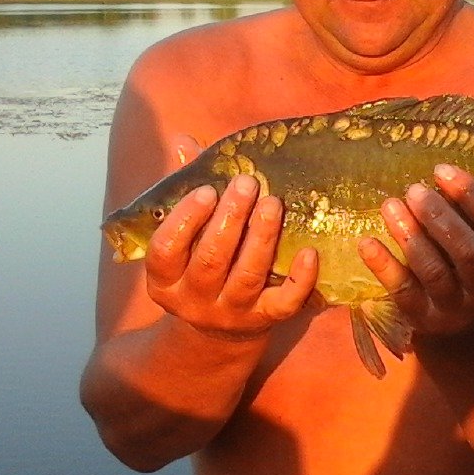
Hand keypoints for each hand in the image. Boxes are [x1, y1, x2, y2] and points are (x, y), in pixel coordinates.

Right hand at [144, 172, 317, 339]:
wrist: (220, 331)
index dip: (185, 219)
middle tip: (248, 183)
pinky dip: (299, 279)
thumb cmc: (200, 265)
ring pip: (247, 276)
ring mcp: (230, 313)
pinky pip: (283, 304)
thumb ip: (184, 192)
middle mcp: (193, 300)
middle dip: (230, 219)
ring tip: (273, 203)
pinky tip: (309, 252)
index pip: (166, 250)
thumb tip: (184, 143)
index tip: (207, 190)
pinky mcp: (264, 321)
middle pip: (210, 260)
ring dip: (262, 238)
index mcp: (164, 279)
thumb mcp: (185, 238)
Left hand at [359, 163, 473, 336]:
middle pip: (466, 251)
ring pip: (433, 271)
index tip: (442, 170)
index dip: (472, 194)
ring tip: (390, 205)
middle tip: (414, 189)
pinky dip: (384, 266)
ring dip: (410, 235)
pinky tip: (367, 242)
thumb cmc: (470, 277)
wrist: (464, 337)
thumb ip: (472, 223)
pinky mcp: (425, 322)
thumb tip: (439, 174)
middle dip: (438, 215)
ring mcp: (457, 311)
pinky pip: (403, 292)